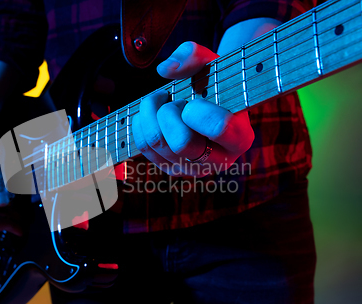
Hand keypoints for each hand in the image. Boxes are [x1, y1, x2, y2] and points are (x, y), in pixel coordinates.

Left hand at [132, 42, 254, 176]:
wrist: (207, 101)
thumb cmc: (213, 82)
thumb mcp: (211, 61)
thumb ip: (193, 55)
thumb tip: (165, 69)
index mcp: (240, 138)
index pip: (219, 127)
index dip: (199, 109)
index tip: (196, 100)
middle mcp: (219, 161)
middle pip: (182, 143)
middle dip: (170, 112)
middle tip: (175, 100)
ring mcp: (192, 169)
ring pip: (157, 144)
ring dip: (151, 113)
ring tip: (163, 102)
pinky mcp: (170, 168)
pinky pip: (143, 147)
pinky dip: (141, 123)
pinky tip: (152, 113)